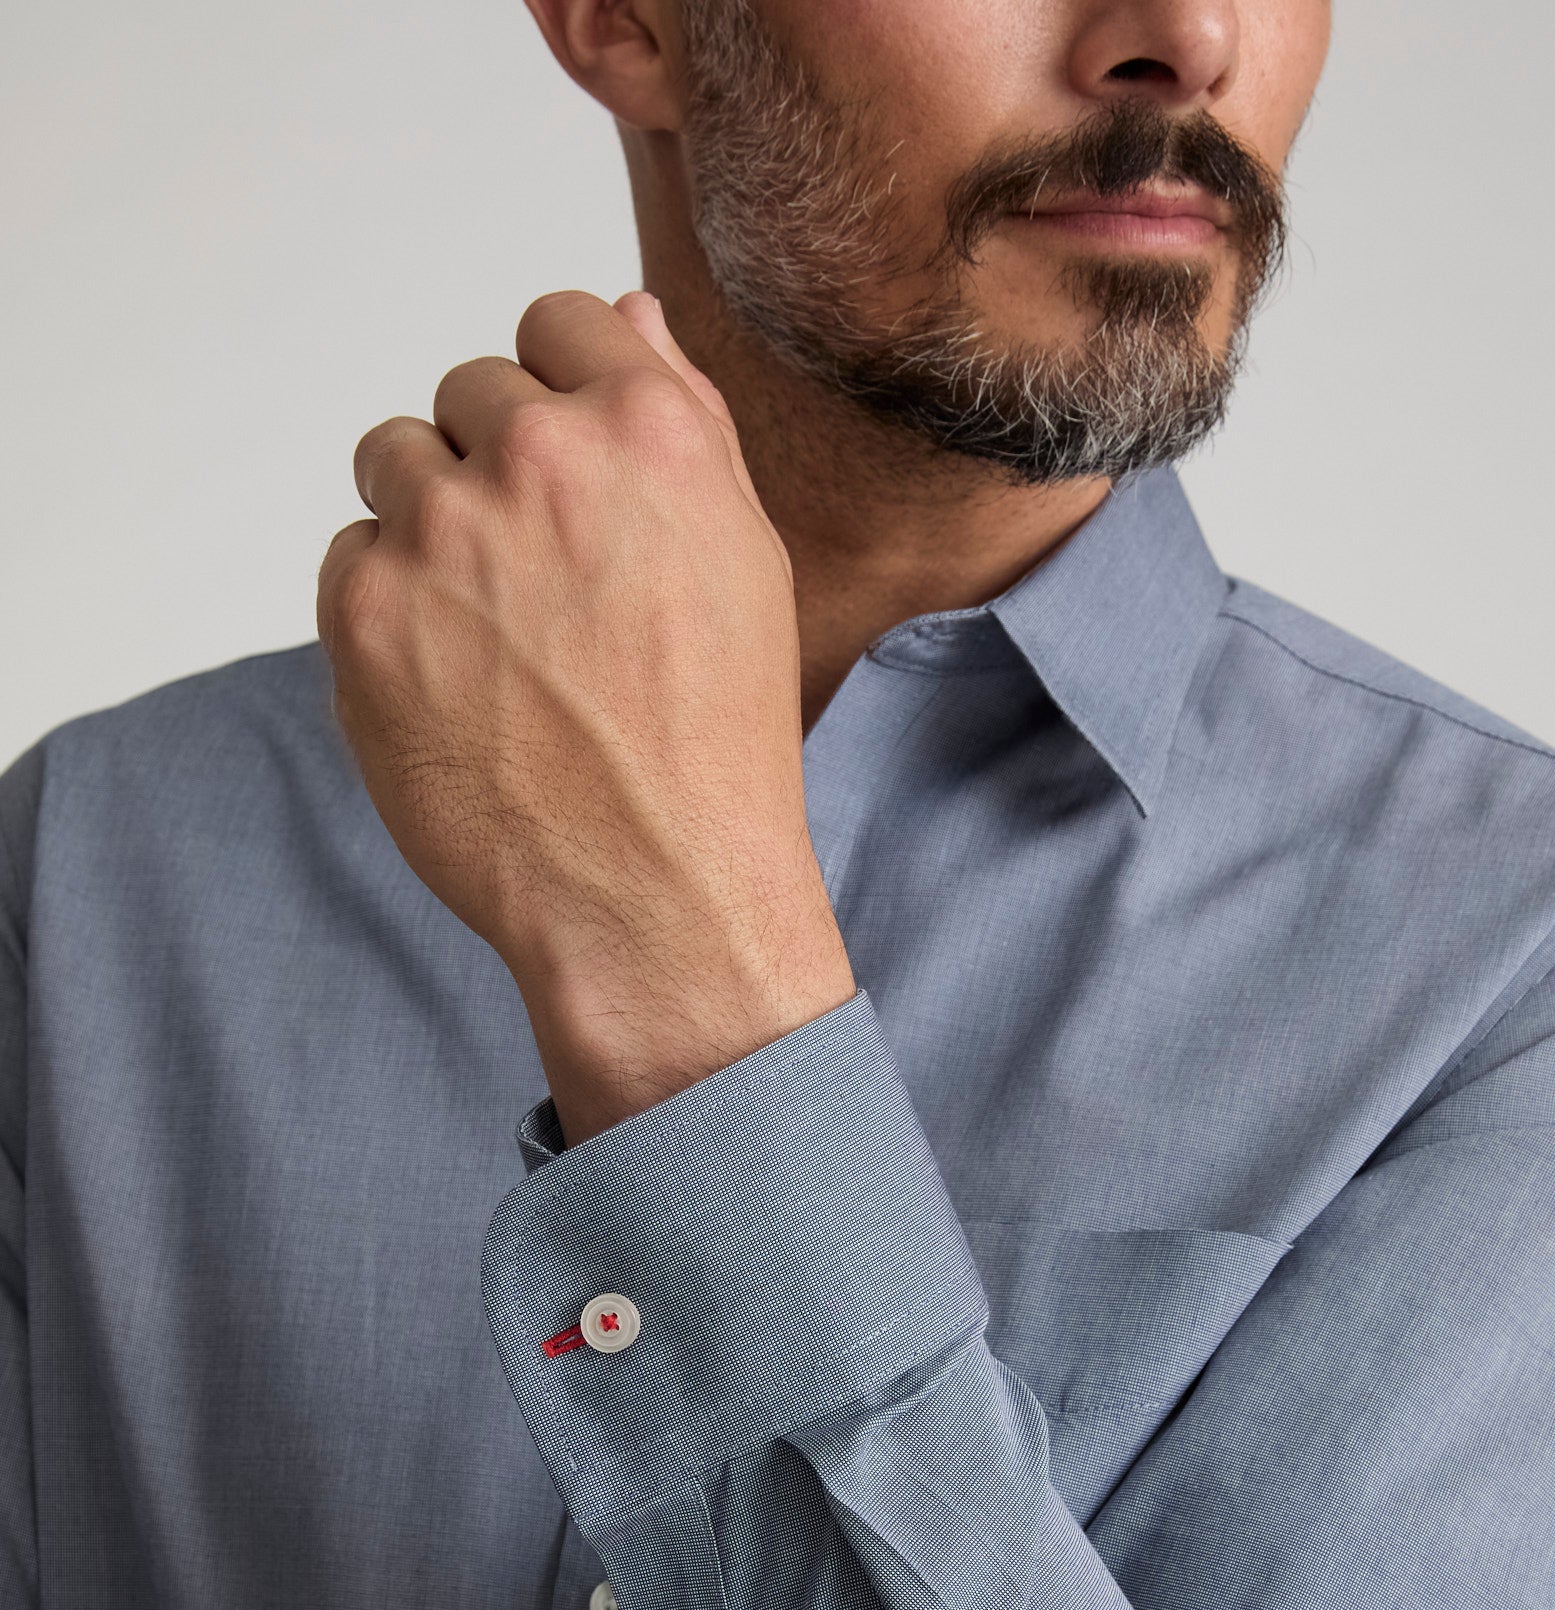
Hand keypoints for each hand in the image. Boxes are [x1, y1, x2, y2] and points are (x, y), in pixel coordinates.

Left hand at [316, 289, 854, 1142]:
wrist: (656, 888)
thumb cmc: (717, 736)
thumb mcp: (742, 560)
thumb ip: (684, 420)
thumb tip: (627, 314)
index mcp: (649, 428)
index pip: (555, 322)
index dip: (559, 394)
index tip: (569, 472)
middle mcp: (539, 457)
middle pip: (468, 393)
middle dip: (495, 468)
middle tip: (543, 588)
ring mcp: (441, 530)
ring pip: (393, 462)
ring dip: (431, 526)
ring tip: (495, 632)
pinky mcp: (363, 609)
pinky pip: (350, 556)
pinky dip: (389, 607)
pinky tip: (456, 681)